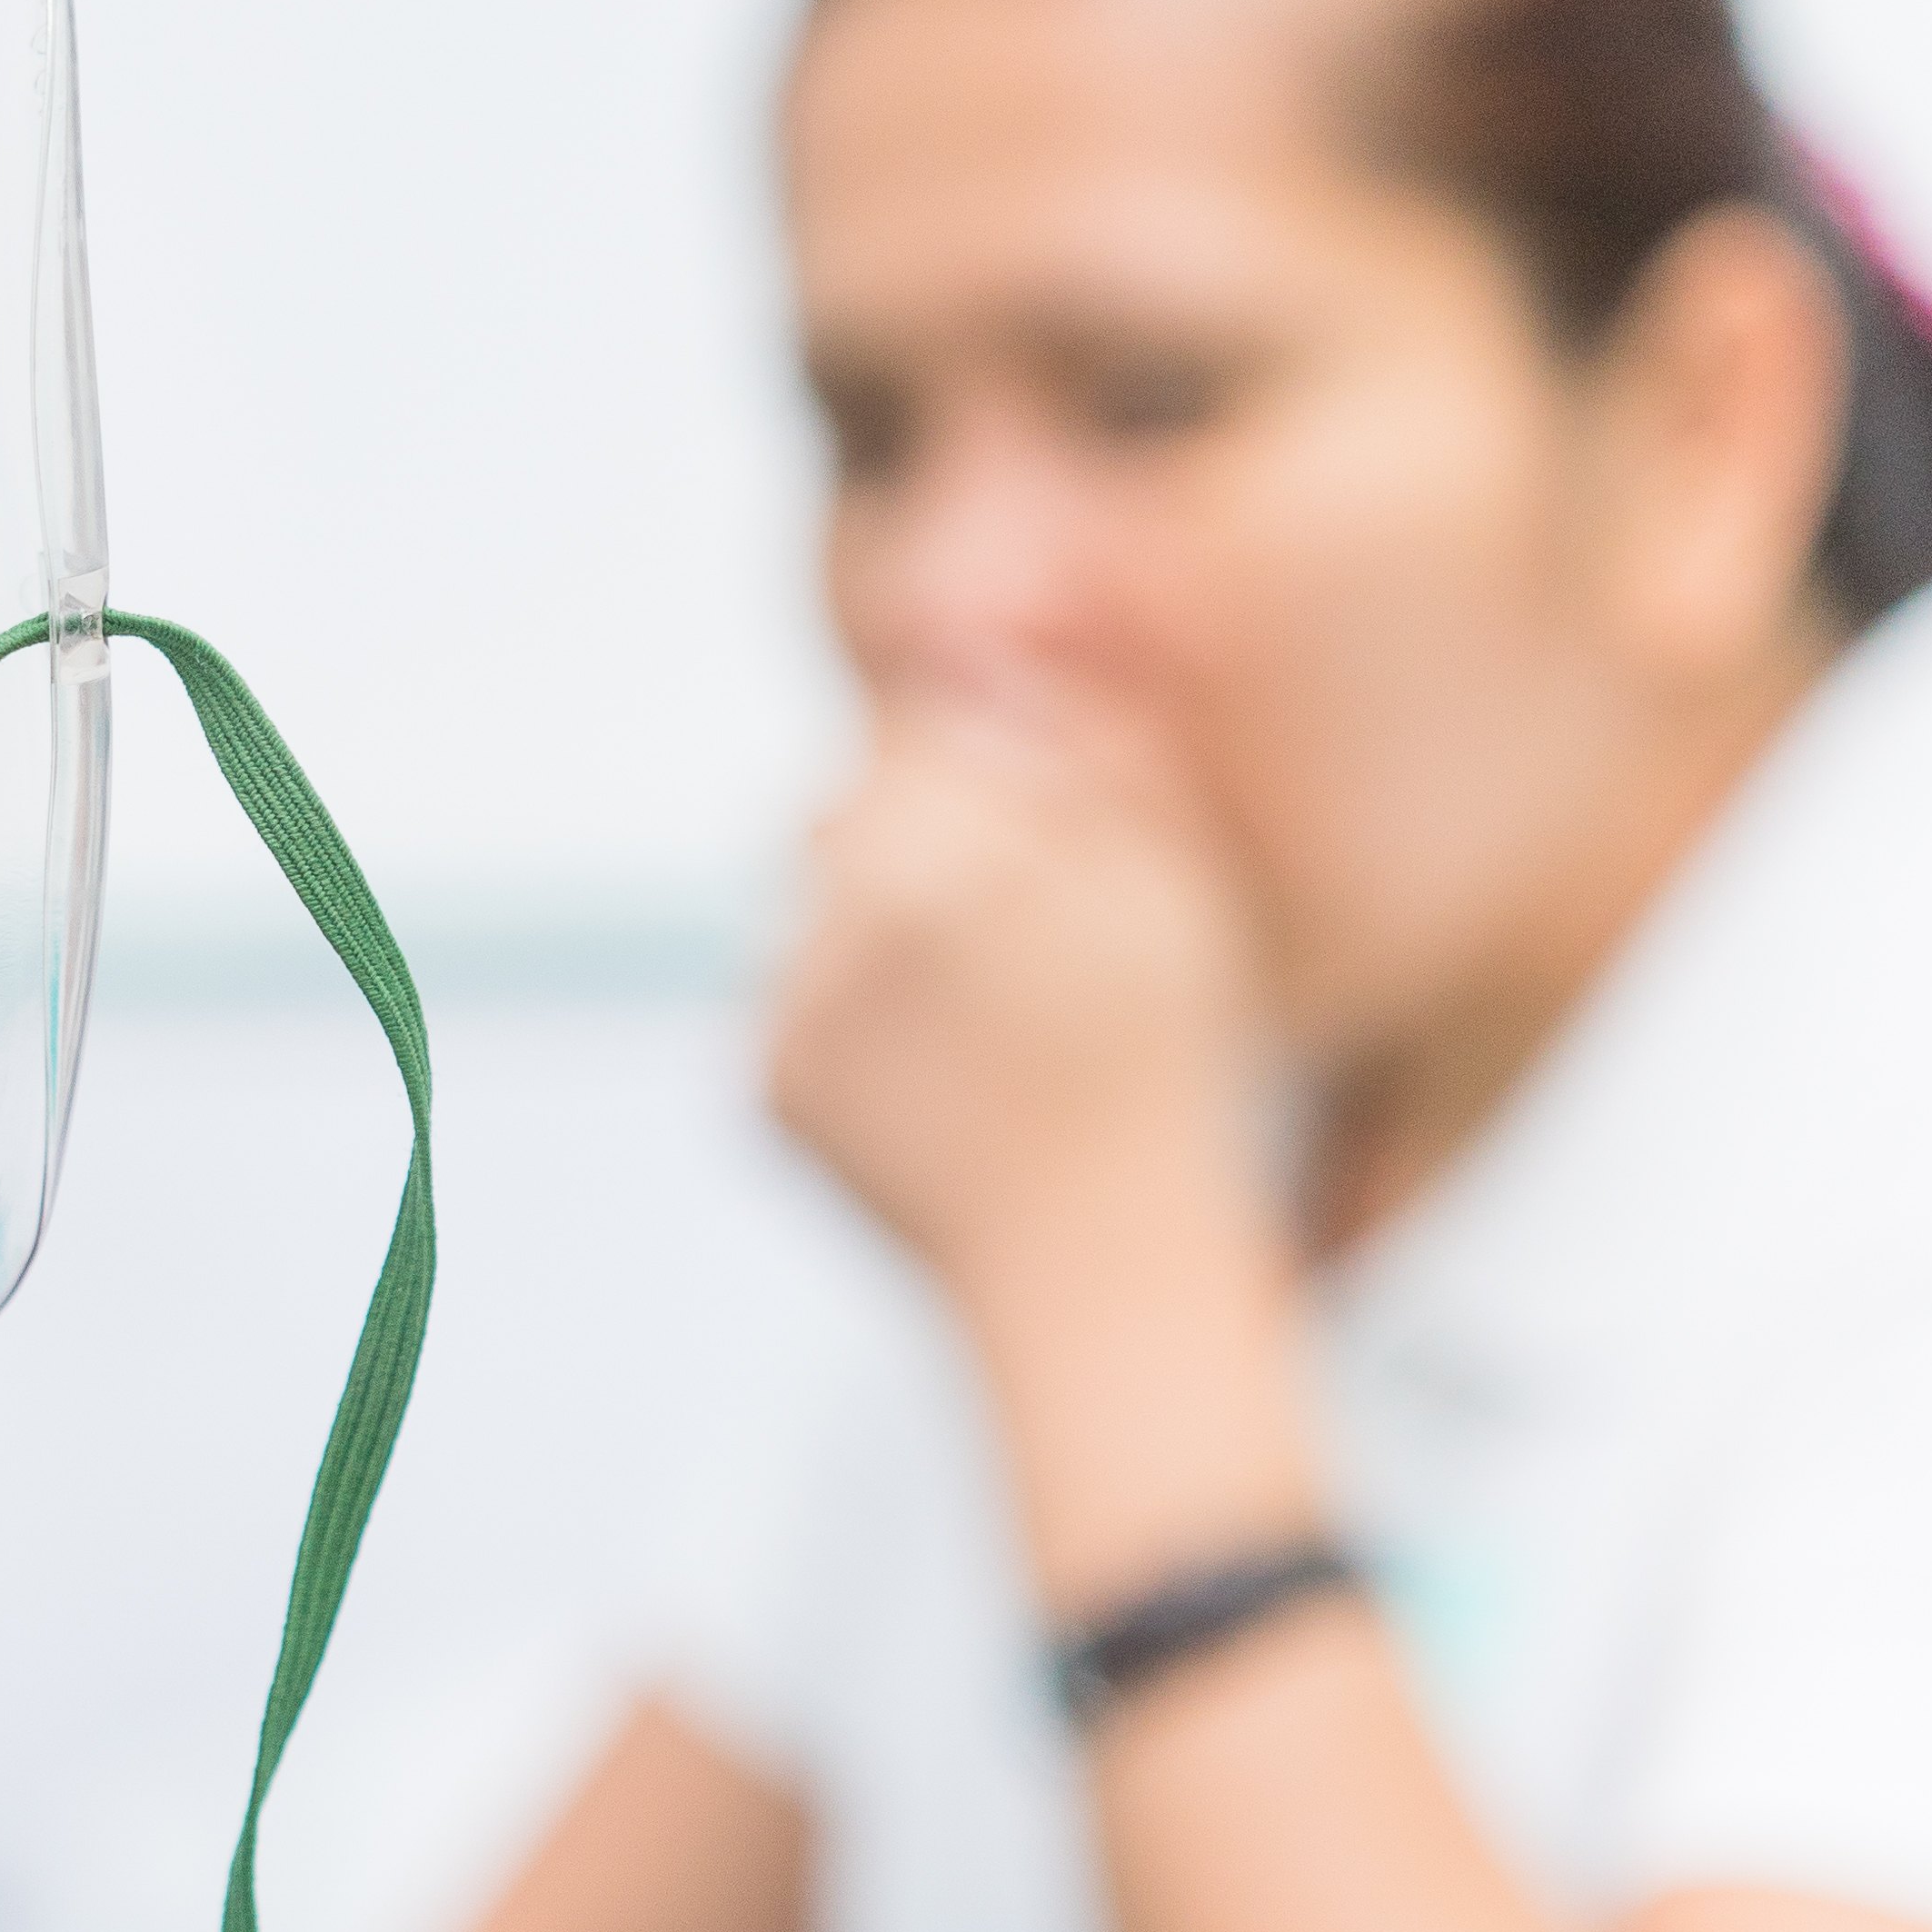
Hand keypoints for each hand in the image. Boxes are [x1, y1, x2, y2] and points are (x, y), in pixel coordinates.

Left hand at [764, 700, 1315, 1604]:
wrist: (1099, 1276)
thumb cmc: (1162, 1075)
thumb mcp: (1166, 890)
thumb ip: (1081, 755)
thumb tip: (991, 655)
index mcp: (945, 854)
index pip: (915, 744)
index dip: (978, 784)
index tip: (1033, 855)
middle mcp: (846, 920)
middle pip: (841, 819)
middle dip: (912, 854)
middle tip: (1002, 952)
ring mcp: (796, 1009)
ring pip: (813, 920)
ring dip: (873, 947)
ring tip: (980, 1035)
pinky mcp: (765, 1089)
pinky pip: (793, 1018)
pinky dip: (850, 1042)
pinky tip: (940, 1094)